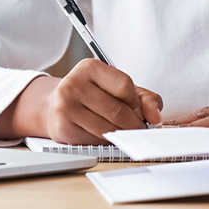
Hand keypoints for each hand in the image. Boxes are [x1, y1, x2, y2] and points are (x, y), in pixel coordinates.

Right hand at [45, 58, 162, 144]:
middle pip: (117, 111)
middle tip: (138, 128)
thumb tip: (155, 116)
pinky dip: (106, 141)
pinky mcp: (63, 128)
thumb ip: (144, 97)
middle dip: (134, 124)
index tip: (139, 111)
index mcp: (90, 67)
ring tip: (123, 131)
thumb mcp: (117, 87)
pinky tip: (105, 135)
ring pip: (108, 128)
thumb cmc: (90, 94)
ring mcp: (66, 107)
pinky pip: (95, 140)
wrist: (53, 105)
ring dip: (122, 135)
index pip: (125, 86)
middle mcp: (74, 84)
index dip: (137, 102)